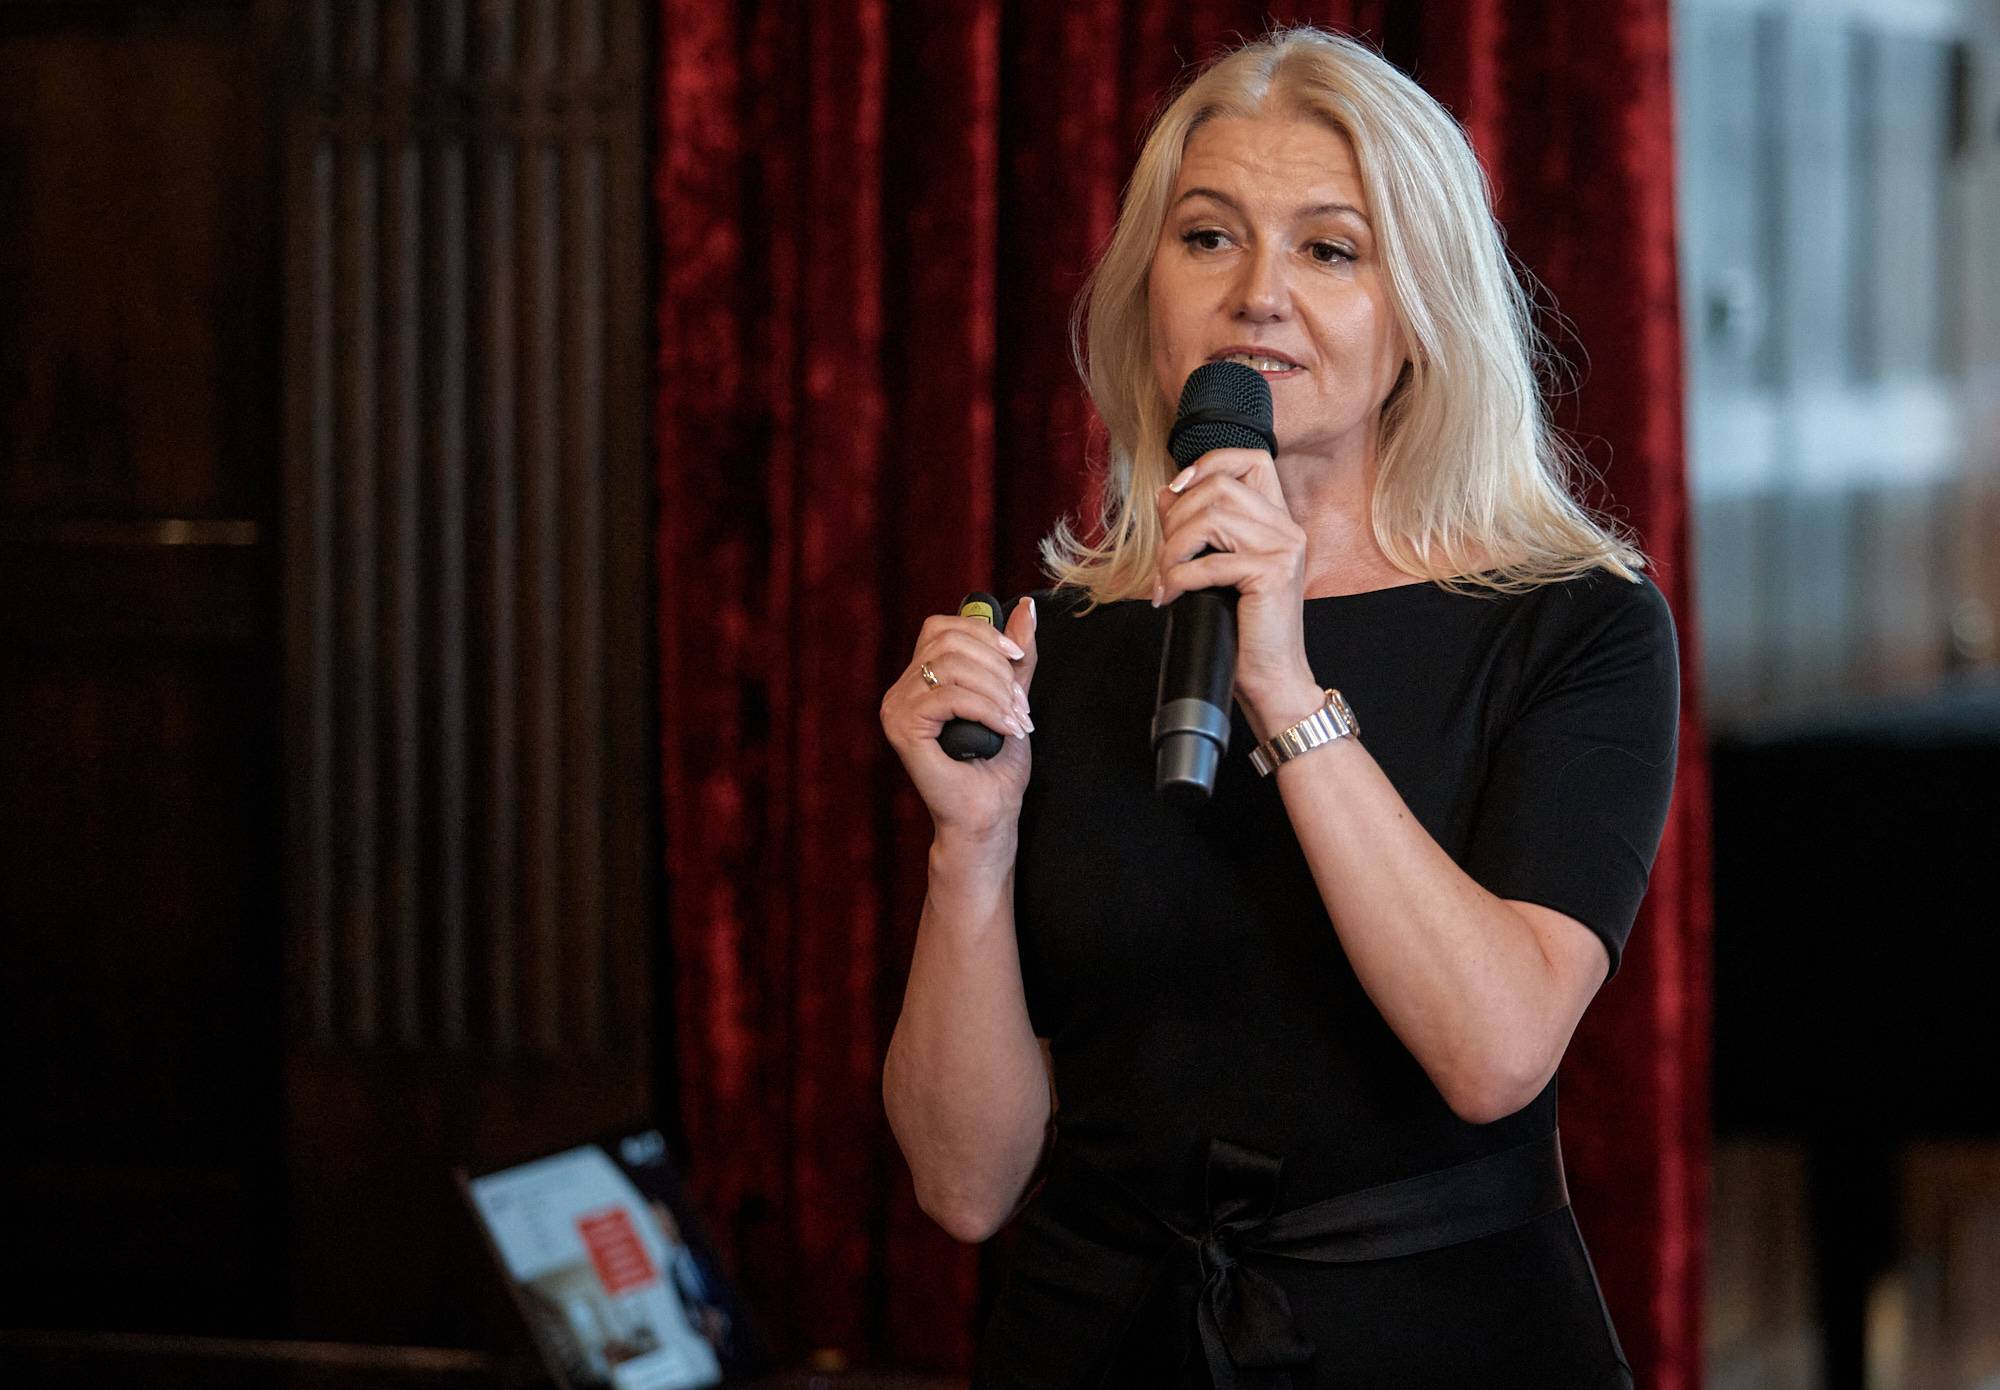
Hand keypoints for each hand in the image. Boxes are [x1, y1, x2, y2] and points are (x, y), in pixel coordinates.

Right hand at [879, 596, 1038, 843]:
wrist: (988, 816)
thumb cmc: (996, 764)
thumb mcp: (1012, 698)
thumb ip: (1016, 658)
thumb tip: (1026, 608)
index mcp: (920, 679)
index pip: (943, 627)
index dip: (984, 633)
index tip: (1017, 659)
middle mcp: (901, 690)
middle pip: (949, 641)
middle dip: (997, 668)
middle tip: (1021, 706)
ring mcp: (896, 708)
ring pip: (950, 666)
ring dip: (996, 690)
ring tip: (1017, 721)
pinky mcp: (902, 729)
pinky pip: (947, 697)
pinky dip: (986, 708)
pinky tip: (1005, 729)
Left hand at [1153, 447, 1313, 714]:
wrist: (1273, 678)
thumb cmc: (1243, 628)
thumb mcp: (1215, 569)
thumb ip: (1195, 528)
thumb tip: (1165, 493)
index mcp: (1277, 521)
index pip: (1252, 459)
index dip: (1209, 463)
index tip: (1178, 490)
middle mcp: (1287, 528)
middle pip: (1219, 486)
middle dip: (1177, 519)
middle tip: (1164, 559)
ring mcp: (1283, 549)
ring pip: (1210, 519)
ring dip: (1172, 551)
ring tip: (1164, 581)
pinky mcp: (1272, 575)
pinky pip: (1208, 563)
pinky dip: (1176, 580)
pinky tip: (1169, 598)